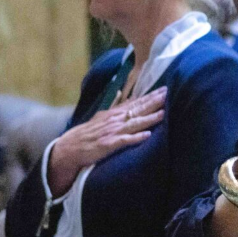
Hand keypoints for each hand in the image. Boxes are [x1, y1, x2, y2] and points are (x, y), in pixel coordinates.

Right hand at [48, 87, 166, 196]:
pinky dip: (136, 138)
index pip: (136, 102)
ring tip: (163, 113)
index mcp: (114, 114)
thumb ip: (115, 106)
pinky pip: (124, 141)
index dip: (150, 96)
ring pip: (134, 123)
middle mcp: (115, 120)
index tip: (164, 89)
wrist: (69, 147)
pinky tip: (147, 135)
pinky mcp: (109, 144)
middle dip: (154, 102)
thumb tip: (123, 94)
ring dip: (149, 118)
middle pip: (138, 110)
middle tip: (168, 94)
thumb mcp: (101, 116)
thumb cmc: (88, 133)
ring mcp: (112, 132)